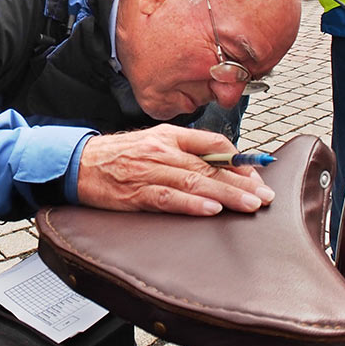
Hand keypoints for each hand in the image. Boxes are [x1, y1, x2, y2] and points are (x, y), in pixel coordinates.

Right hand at [76, 125, 272, 215]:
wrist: (78, 163)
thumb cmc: (118, 156)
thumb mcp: (153, 143)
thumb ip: (184, 151)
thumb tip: (220, 165)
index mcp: (170, 135)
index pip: (213, 142)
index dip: (238, 159)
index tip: (256, 175)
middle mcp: (163, 151)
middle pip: (210, 166)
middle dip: (242, 182)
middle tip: (266, 196)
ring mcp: (150, 172)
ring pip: (195, 182)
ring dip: (226, 195)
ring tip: (250, 205)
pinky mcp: (137, 193)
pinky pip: (169, 198)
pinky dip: (192, 204)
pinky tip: (212, 210)